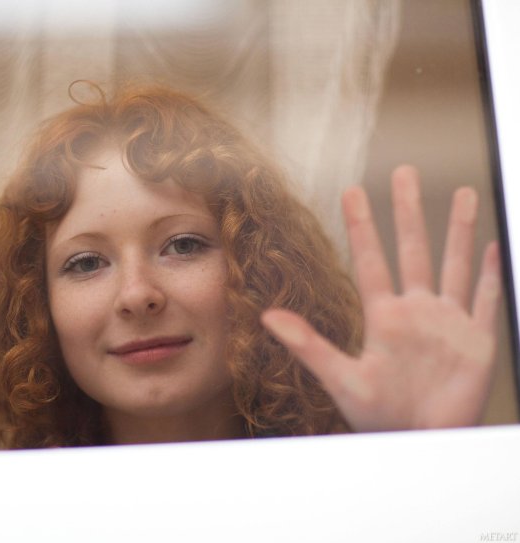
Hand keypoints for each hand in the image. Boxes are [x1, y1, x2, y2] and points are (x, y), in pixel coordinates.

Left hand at [261, 166, 501, 431]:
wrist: (422, 443)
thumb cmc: (380, 416)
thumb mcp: (340, 378)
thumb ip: (307, 345)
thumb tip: (267, 316)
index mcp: (383, 316)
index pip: (370, 259)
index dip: (362, 225)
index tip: (352, 189)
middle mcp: (416, 311)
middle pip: (414, 248)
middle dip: (409, 210)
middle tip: (404, 171)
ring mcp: (448, 322)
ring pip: (455, 263)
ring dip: (460, 229)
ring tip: (465, 192)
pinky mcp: (477, 340)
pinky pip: (487, 299)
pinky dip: (492, 273)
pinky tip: (494, 245)